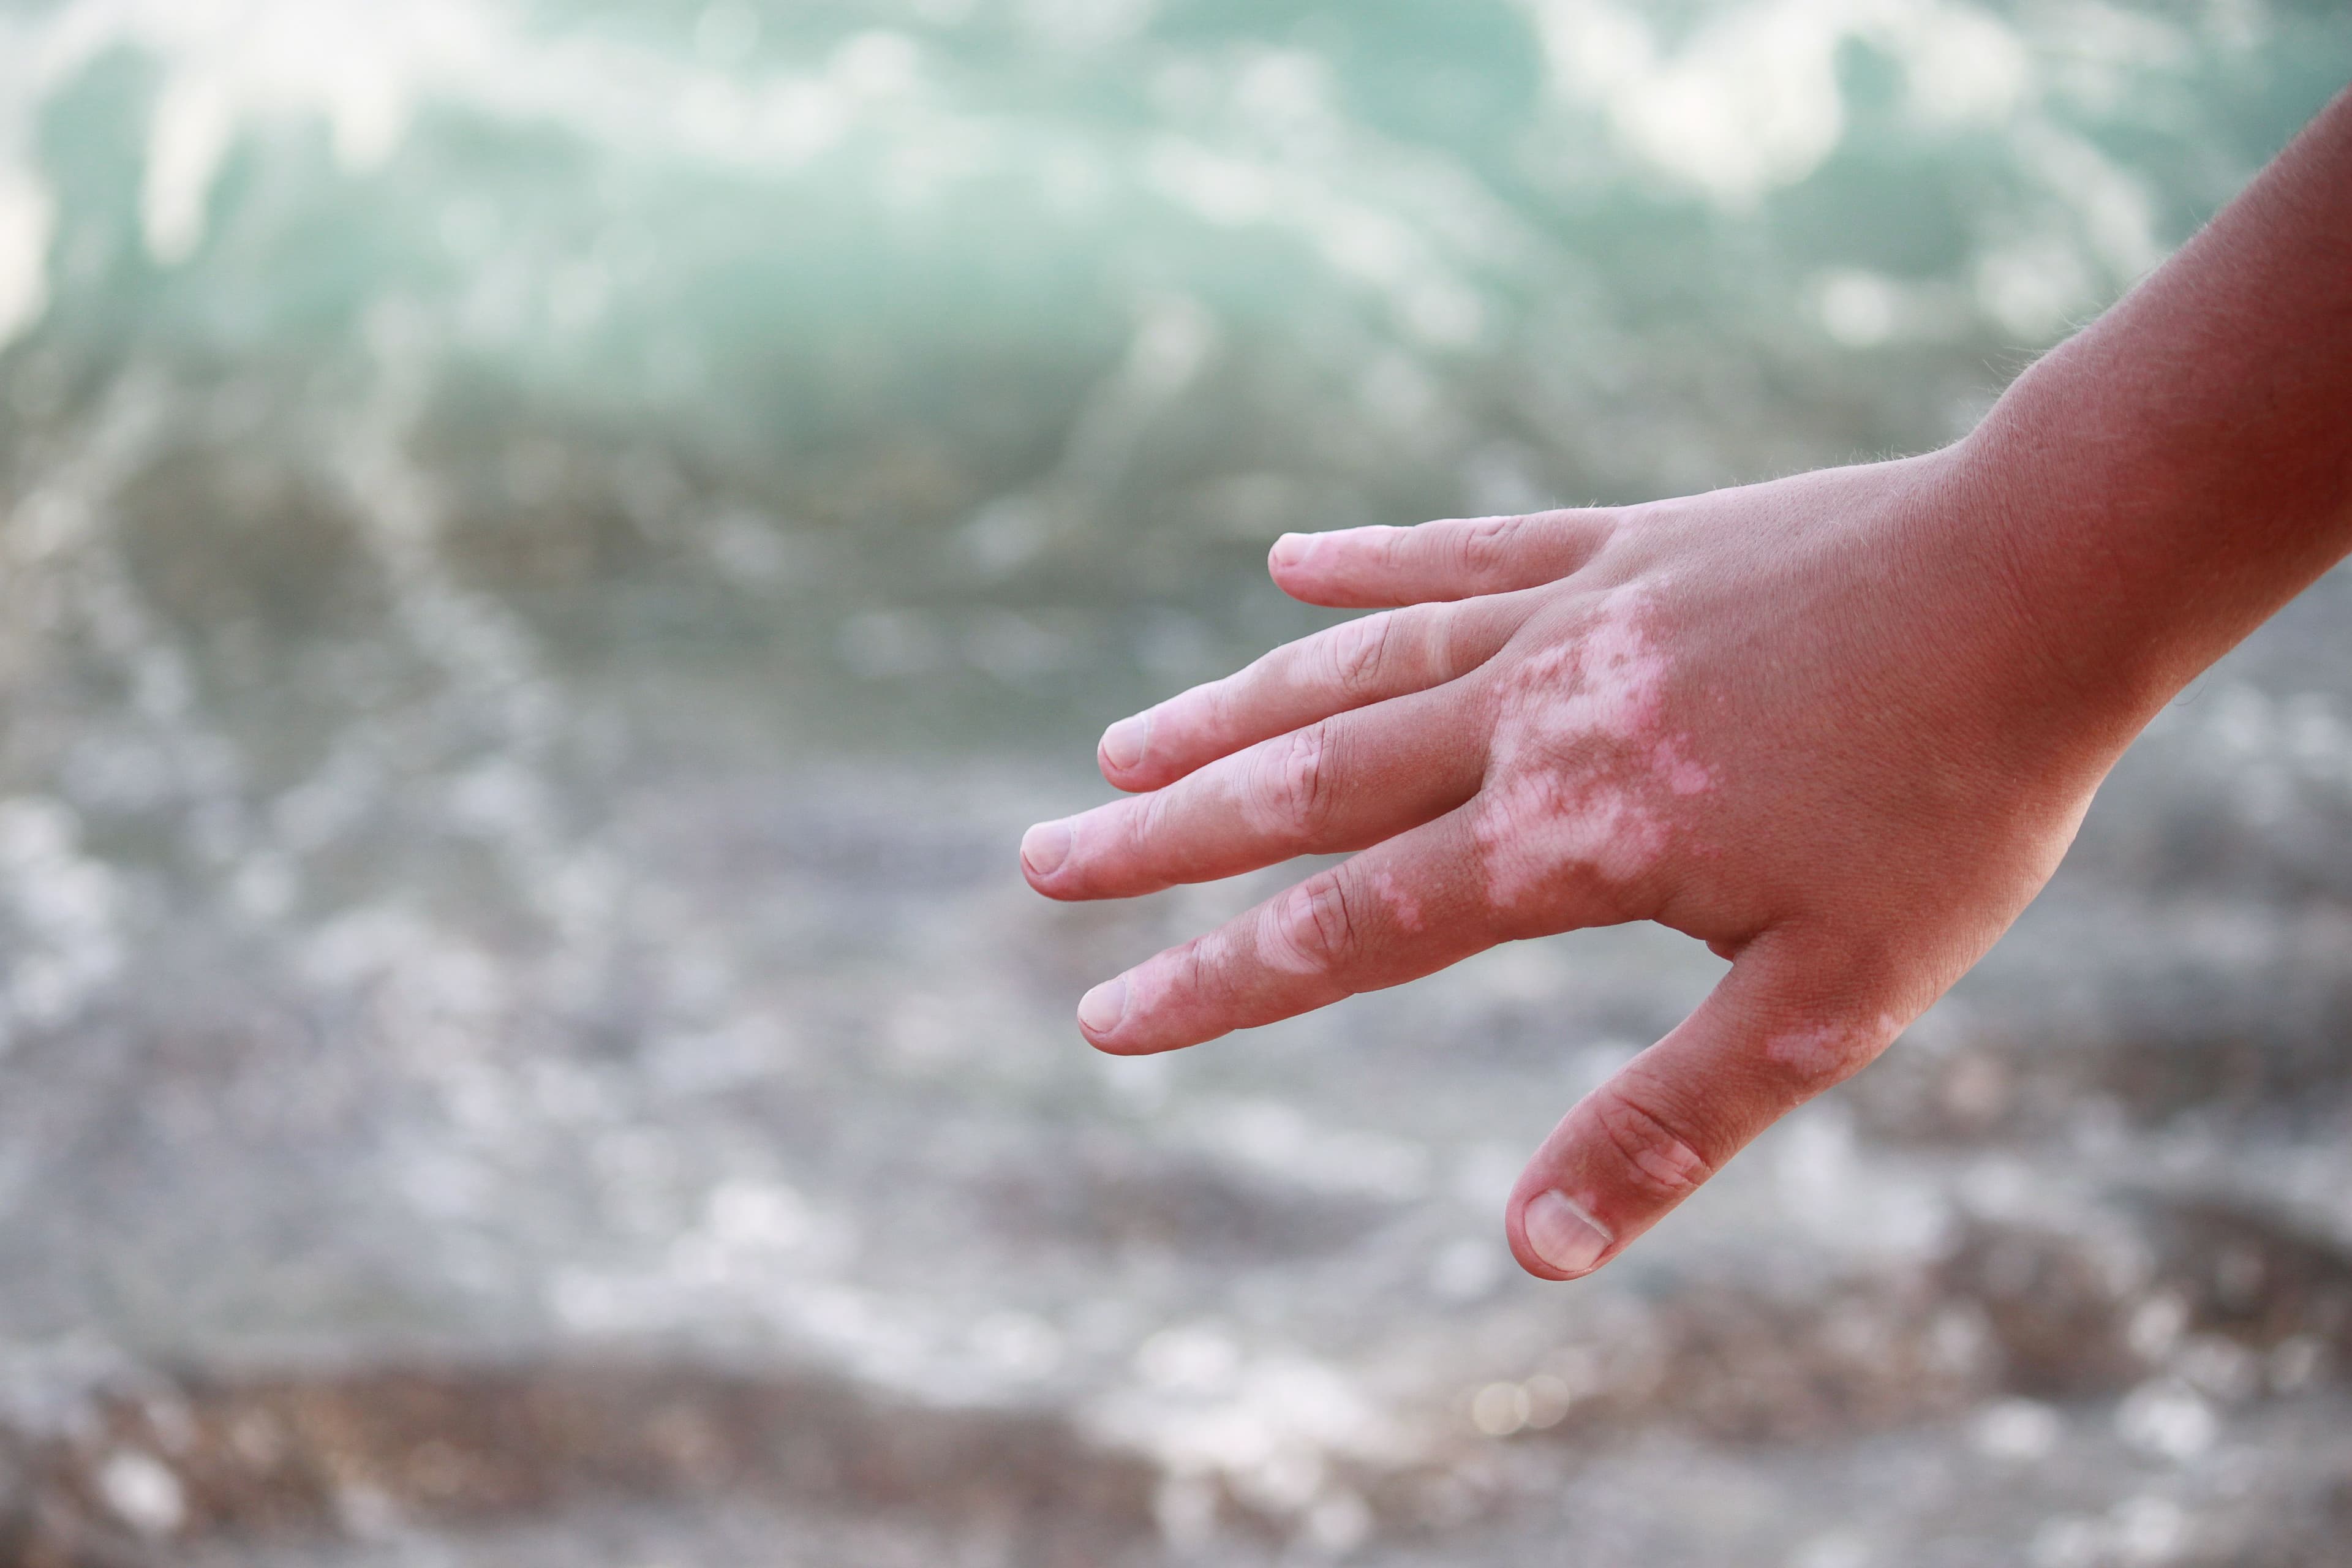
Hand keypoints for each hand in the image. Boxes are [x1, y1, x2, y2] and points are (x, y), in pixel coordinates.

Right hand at [1021, 447, 2124, 1279]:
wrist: (2045, 576)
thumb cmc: (1953, 800)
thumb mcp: (1829, 1001)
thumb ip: (1670, 1118)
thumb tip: (1532, 1255)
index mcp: (1563, 840)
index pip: (1346, 930)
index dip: (1213, 982)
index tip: (1099, 1016)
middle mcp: (1527, 720)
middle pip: (1303, 788)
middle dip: (1162, 839)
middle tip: (1041, 861)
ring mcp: (1563, 618)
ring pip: (1352, 671)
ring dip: (1227, 711)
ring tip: (1119, 744)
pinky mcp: (1618, 545)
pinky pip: (1461, 554)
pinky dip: (1369, 563)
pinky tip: (1287, 560)